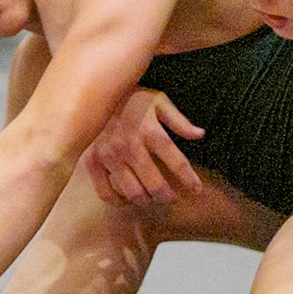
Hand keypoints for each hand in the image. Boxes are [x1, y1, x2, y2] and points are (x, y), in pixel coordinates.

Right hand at [81, 87, 203, 204]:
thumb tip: (200, 134)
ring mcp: (110, 156)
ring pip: (133, 192)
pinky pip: (105, 193)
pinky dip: (117, 201)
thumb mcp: (158, 101)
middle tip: (171, 197)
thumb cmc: (130, 97)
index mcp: (150, 131)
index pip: (177, 163)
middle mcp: (130, 146)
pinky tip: (125, 198)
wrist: (93, 91)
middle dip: (168, 196)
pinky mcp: (92, 162)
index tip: (196, 190)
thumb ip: (179, 120)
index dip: (190, 180)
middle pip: (155, 185)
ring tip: (150, 197)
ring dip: (146, 199)